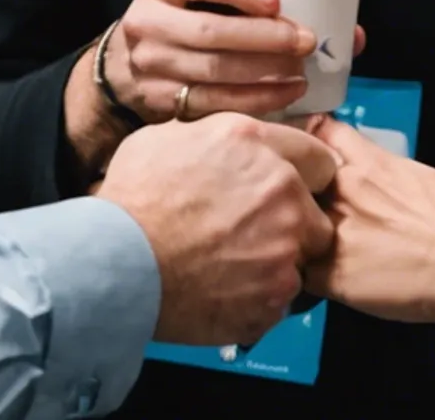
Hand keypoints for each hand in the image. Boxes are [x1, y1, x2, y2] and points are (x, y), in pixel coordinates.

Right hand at [73, 0, 316, 143]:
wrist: (129, 60)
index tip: (276, 0)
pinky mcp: (160, 99)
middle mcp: (147, 19)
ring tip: (301, 75)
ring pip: (213, 72)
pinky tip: (283, 97)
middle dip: (264, 39)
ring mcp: (150, 64)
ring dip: (264, 75)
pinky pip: (212, 103)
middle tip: (305, 43)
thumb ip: (262, 0)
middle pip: (210, 32)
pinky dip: (253, 101)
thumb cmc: (188, 16)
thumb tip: (351, 33)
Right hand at [98, 114, 338, 345]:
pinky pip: (279, 297)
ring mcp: (283, 247)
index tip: (288, 192)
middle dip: (294, 224)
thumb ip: (214, 136)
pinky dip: (258, 298)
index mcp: (256, 145)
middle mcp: (281, 191)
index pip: (318, 158)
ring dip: (276, 262)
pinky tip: (224, 292)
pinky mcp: (274, 296)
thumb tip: (228, 142)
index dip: (303, 177)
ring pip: (300, 258)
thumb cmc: (131, 200)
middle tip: (253, 235)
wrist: (115, 265)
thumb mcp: (166, 138)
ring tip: (232, 267)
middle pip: (317, 213)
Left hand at [306, 119, 434, 337]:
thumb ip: (386, 175)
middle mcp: (344, 191)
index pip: (319, 133)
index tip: (301, 151)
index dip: (306, 141)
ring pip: (289, 224)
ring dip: (291, 232)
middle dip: (289, 188)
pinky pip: (301, 272)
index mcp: (369, 164)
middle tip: (289, 200)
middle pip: (293, 177)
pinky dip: (304, 274)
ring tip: (298, 243)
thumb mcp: (423, 177)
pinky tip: (315, 281)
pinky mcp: (332, 275)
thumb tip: (375, 182)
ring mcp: (333, 232)